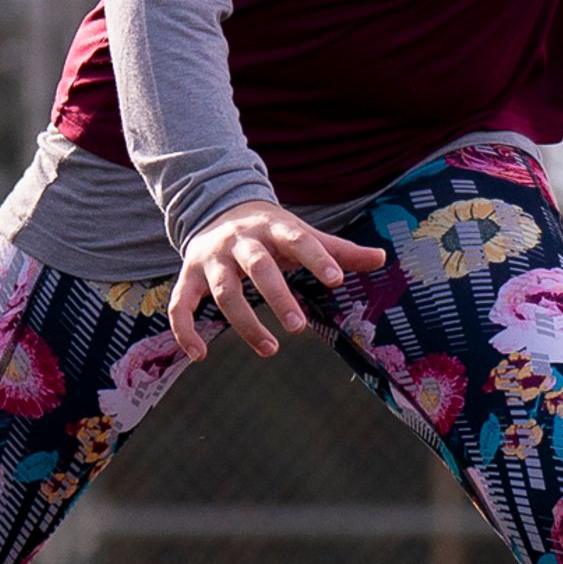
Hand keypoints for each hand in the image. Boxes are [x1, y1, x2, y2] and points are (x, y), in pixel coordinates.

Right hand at [167, 201, 386, 362]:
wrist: (216, 208)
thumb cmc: (269, 231)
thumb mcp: (300, 233)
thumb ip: (338, 249)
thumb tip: (382, 258)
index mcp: (273, 227)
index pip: (297, 239)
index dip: (317, 257)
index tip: (336, 279)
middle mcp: (239, 241)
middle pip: (258, 267)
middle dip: (277, 296)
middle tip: (299, 327)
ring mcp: (212, 259)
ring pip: (223, 291)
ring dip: (244, 321)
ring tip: (271, 349)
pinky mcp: (188, 276)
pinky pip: (180, 304)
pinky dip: (184, 330)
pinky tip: (199, 355)